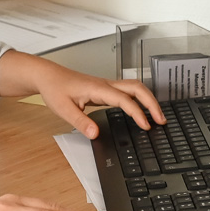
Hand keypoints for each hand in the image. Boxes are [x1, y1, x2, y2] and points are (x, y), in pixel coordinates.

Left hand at [0, 51, 164, 139]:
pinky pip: (128, 91)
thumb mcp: (63, 109)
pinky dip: (139, 100)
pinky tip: (141, 111)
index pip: (124, 100)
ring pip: (135, 88)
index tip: (146, 126)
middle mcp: (106, 84)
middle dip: (152, 103)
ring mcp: (106, 85)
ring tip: (156, 117)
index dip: (137, 113)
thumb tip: (95, 133)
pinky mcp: (105, 88)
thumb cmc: (55, 89)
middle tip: (161, 120)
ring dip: (148, 100)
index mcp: (98, 88)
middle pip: (137, 88)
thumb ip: (80, 122)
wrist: (48, 76)